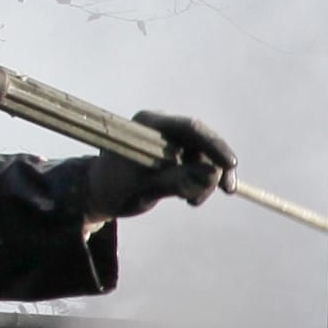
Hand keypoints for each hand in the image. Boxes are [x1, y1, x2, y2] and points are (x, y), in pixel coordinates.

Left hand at [80, 108, 231, 218]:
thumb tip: (211, 174)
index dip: (214, 145)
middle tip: (227, 191)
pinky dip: (198, 180)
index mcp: (148, 125)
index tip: (230, 165)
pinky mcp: (171, 152)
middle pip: (201, 141)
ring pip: (202, 154)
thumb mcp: (145, 189)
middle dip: (215, 166)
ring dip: (206, 179)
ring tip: (192, 202)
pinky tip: (189, 197)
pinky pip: (195, 162)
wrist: (97, 194)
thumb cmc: (115, 190)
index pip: (190, 128)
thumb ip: (177, 180)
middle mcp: (160, 127)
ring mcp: (166, 139)